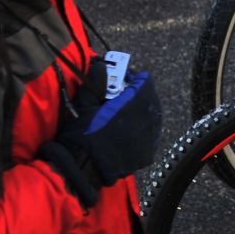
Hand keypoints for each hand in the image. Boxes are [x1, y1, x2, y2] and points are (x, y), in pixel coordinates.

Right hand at [40, 61, 162, 208]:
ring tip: (126, 112)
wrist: (82, 168)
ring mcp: (149, 139)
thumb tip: (100, 65)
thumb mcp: (85, 104)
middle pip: (151, 99)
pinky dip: (143, 129)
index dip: (134, 77)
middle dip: (139, 93)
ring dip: (143, 111)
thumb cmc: (81, 135)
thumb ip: (96, 82)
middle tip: (124, 94)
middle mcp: (146, 121)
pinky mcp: (147, 154)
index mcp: (133, 105)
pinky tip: (130, 130)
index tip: (123, 77)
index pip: (144, 82)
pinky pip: (151, 136)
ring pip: (153, 118)